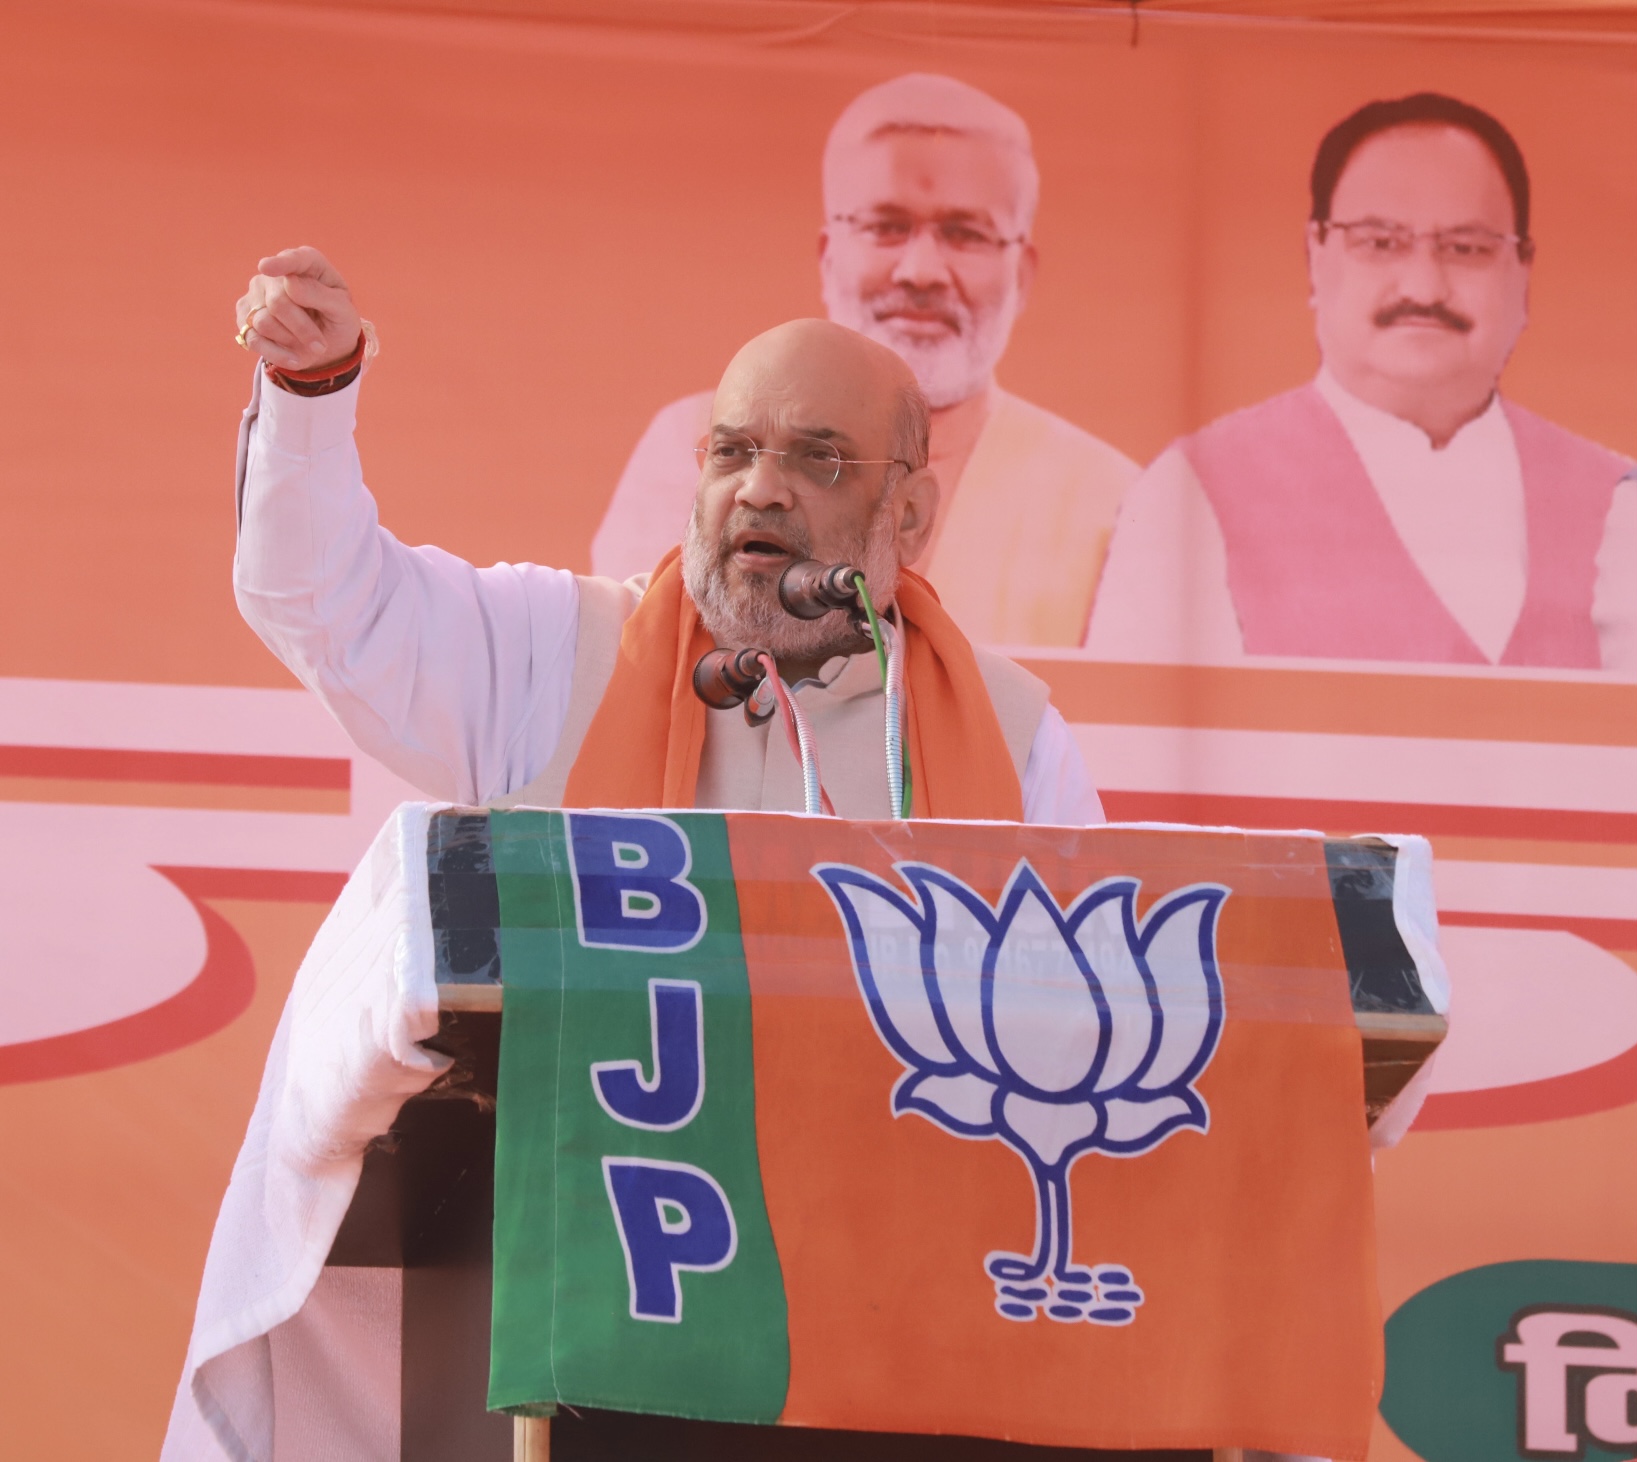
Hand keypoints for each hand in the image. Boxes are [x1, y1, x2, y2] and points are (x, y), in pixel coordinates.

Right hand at [235, 247, 362, 372]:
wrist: (326, 345)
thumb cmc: (337, 321)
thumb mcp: (344, 312)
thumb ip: (322, 295)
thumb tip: (290, 283)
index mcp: (306, 265)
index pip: (294, 260)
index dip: (281, 263)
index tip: (267, 268)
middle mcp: (275, 276)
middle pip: (278, 302)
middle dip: (303, 329)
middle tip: (320, 346)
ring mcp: (256, 295)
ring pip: (264, 322)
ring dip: (292, 341)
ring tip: (310, 346)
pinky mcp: (244, 319)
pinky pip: (253, 338)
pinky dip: (277, 354)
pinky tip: (295, 359)